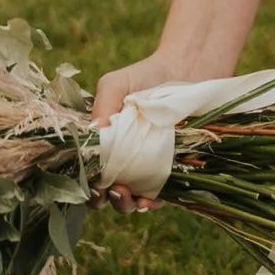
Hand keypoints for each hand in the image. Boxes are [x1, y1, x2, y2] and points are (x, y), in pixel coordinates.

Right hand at [90, 49, 180, 198]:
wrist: (187, 70)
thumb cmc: (145, 76)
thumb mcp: (117, 84)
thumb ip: (103, 104)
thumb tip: (94, 132)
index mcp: (104, 144)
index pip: (89, 172)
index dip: (86, 184)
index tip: (90, 185)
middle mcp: (122, 161)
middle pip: (107, 191)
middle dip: (105, 197)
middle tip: (110, 190)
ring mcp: (146, 169)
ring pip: (131, 199)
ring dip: (125, 204)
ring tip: (127, 196)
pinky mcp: (170, 171)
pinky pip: (159, 195)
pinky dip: (152, 202)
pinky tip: (149, 200)